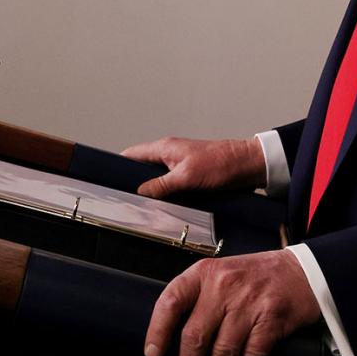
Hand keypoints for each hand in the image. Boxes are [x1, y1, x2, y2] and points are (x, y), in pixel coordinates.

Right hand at [121, 137, 265, 198]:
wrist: (248, 165)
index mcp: (165, 148)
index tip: (107, 178)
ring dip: (151, 191)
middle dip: (133, 182)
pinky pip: (171, 186)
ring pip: (157, 180)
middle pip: (143, 169)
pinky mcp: (191, 176)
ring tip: (142, 207)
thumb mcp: (187, 176)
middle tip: (124, 199)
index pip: (132, 154)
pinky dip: (165, 195)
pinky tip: (164, 206)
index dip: (119, 165)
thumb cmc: (221, 163)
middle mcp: (170, 155)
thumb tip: (140, 192)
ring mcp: (180, 166)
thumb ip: (161, 185)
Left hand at [144, 250, 321, 355]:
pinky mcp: (272, 319)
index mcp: (205, 272)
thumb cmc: (256, 277)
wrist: (301, 272)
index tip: (153, 354)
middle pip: (195, 336)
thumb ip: (200, 296)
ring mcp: (249, 302)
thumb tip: (174, 337)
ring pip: (222, 352)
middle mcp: (224, 285)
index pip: (171, 300)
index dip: (158, 330)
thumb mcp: (221, 273)